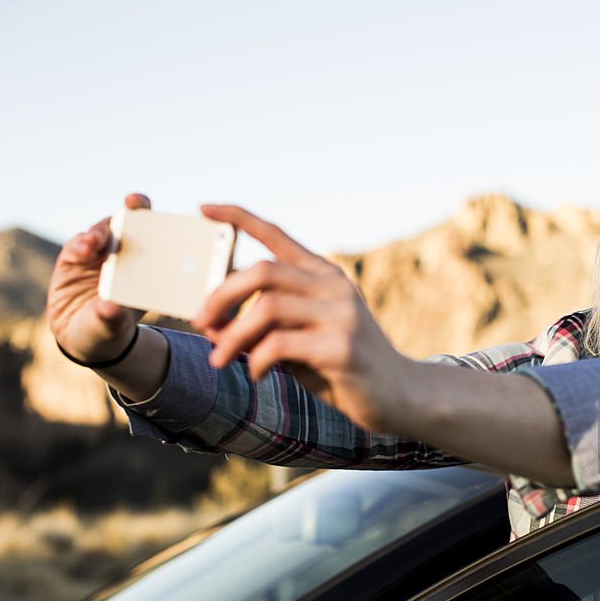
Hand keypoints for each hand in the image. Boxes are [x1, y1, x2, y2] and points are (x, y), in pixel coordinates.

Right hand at [47, 194, 150, 362]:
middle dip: (135, 208)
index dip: (165, 221)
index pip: (161, 236)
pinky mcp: (74, 256)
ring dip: (101, 231)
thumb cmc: (110, 329)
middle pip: (132, 223)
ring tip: (95, 243)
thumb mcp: (114, 327)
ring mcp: (99, 253)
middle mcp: (125, 254)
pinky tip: (82, 250)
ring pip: (103, 230)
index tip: (172, 217)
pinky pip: (77, 244)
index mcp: (148, 267)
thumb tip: (110, 308)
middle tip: (133, 202)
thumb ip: (113, 318)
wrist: (82, 336)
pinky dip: (80, 244)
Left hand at [192, 204, 414, 432]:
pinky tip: (257, 374)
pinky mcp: (342, 347)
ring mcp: (341, 315)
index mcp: (324, 276)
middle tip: (200, 322)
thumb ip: (264, 326)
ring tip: (220, 358)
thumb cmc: (341, 365)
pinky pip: (280, 345)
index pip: (277, 235)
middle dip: (222, 296)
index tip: (205, 207)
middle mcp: (334, 286)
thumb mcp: (301, 338)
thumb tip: (211, 325)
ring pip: (267, 308)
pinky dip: (257, 360)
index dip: (239, 218)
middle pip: (263, 271)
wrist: (399, 393)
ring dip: (233, 335)